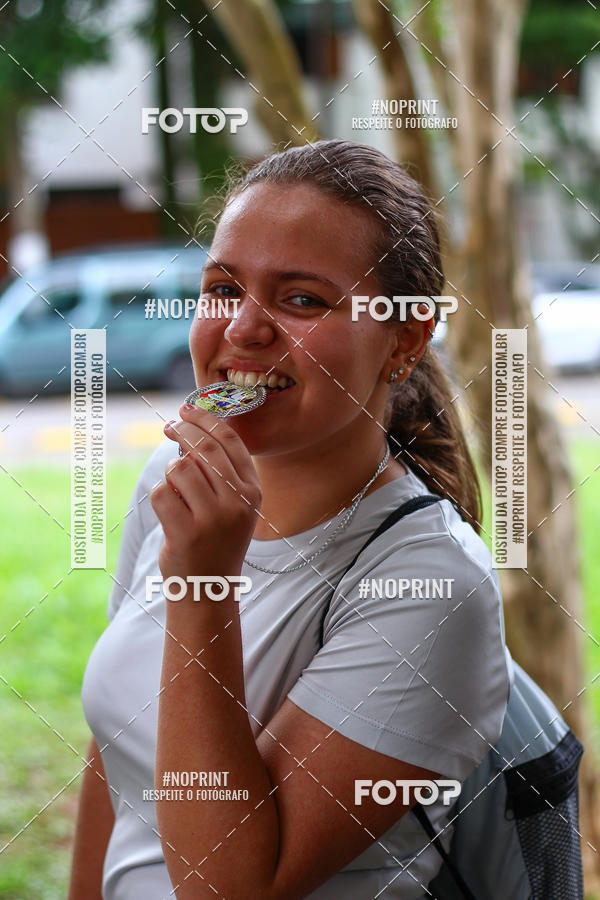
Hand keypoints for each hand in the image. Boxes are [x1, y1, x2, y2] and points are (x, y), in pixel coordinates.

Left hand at [149, 403, 261, 582]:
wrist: (207, 588)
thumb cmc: (215, 540)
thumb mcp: (231, 505)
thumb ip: (219, 472)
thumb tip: (190, 430)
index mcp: (253, 491)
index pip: (230, 442)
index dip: (207, 420)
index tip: (188, 410)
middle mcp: (238, 503)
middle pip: (204, 449)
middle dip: (183, 431)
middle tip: (169, 426)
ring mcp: (213, 519)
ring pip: (179, 469)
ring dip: (170, 474)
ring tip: (175, 492)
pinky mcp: (187, 533)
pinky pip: (162, 494)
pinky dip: (159, 497)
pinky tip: (169, 512)